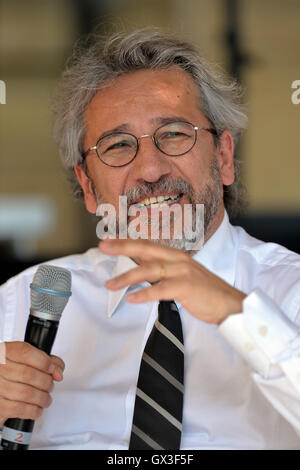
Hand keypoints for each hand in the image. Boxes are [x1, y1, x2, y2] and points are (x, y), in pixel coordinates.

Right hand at [0, 341, 63, 425]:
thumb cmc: (13, 371)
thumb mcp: (26, 359)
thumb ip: (44, 359)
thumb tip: (58, 370)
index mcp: (5, 352)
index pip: (25, 353)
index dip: (45, 362)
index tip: (55, 370)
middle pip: (28, 374)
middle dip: (46, 382)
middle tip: (50, 386)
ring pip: (25, 393)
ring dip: (42, 398)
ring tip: (46, 399)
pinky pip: (18, 409)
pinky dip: (33, 410)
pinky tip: (37, 409)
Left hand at [99, 238, 245, 324]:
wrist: (229, 304)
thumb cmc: (205, 292)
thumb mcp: (183, 276)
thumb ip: (163, 272)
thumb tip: (139, 271)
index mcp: (176, 256)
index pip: (147, 245)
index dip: (127, 242)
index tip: (108, 241)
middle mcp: (178, 260)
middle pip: (145, 250)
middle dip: (122, 247)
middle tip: (102, 247)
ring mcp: (183, 272)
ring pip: (149, 270)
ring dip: (127, 277)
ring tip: (111, 284)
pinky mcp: (186, 288)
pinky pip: (160, 290)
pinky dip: (145, 295)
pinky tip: (132, 299)